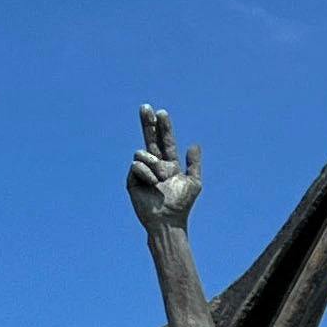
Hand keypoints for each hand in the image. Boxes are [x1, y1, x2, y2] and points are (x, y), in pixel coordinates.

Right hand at [127, 104, 201, 225]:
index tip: (161, 113)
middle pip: (149, 139)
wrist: (168, 220)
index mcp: (169, 164)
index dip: (164, 128)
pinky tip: (152, 184)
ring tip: (160, 179)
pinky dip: (146, 173)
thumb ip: (194, 164)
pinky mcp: (132, 179)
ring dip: (153, 163)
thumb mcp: (194, 183)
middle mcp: (155, 165)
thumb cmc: (182, 204)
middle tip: (145, 107)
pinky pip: (136, 165)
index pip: (165, 141)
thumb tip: (193, 144)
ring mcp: (142, 172)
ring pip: (142, 153)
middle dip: (147, 122)